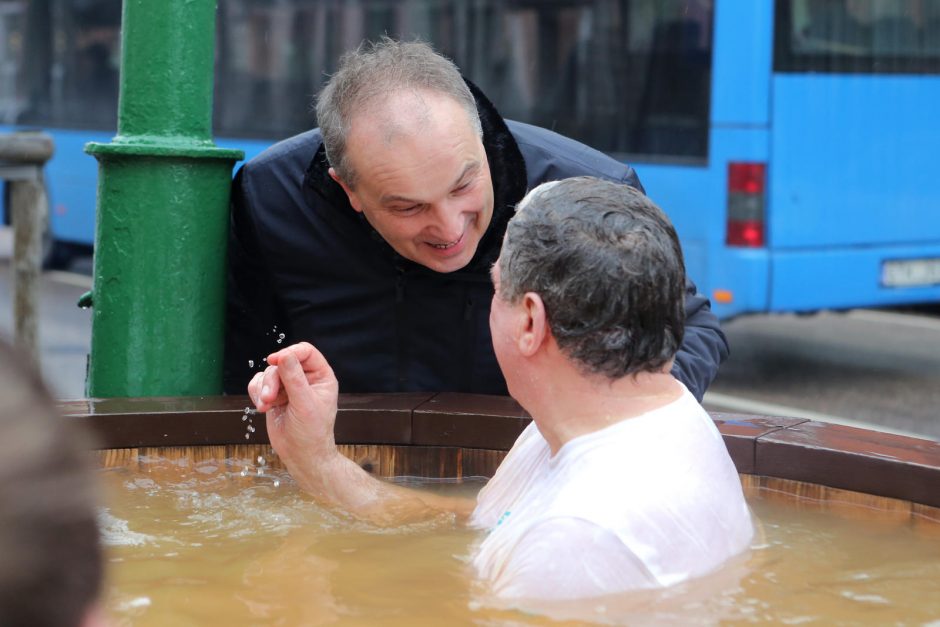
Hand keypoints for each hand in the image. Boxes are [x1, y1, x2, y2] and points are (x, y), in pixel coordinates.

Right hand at [248, 342, 339, 482]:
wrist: (301, 456)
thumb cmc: (311, 432)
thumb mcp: (305, 404)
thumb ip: (294, 379)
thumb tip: (284, 355)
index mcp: (321, 376)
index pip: (305, 352)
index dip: (290, 353)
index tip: (274, 360)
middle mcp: (305, 378)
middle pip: (282, 363)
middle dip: (272, 379)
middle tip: (269, 398)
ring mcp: (288, 387)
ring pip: (268, 373)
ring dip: (263, 388)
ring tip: (265, 406)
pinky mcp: (274, 396)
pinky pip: (258, 384)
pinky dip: (256, 394)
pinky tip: (262, 408)